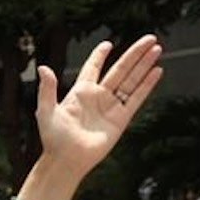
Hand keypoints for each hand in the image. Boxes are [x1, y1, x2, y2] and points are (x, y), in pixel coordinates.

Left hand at [34, 35, 162, 176]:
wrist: (66, 161)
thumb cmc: (53, 139)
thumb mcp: (45, 111)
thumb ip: (47, 89)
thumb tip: (43, 68)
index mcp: (80, 92)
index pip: (92, 68)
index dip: (99, 56)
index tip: (107, 44)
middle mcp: (98, 97)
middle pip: (120, 69)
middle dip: (134, 54)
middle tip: (149, 38)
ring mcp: (111, 107)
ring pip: (131, 80)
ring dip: (144, 65)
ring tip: (156, 49)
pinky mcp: (121, 119)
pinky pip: (136, 98)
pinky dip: (147, 85)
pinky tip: (157, 71)